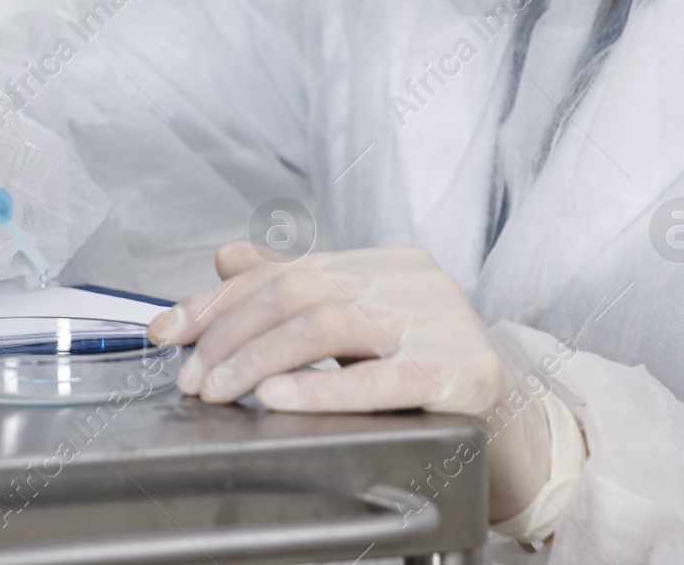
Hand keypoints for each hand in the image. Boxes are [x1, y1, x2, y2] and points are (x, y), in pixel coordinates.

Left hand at [149, 242, 552, 522]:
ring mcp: (442, 321)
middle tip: (192, 376)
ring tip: (220, 390)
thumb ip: (297, 289)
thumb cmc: (430, 373)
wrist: (517, 425)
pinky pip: (381, 378)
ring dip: (260, 360)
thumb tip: (226, 257)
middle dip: (231, 335)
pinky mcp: (463, 372)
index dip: (217, 302)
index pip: (284, 272)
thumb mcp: (361, 323)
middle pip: (300, 292)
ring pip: (329, 324)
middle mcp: (414, 280)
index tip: (167, 332)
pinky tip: (278, 398)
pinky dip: (322, 389)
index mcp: (386, 262)